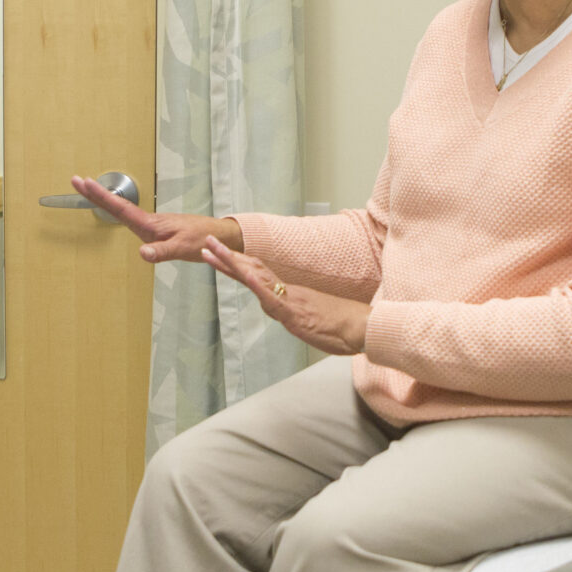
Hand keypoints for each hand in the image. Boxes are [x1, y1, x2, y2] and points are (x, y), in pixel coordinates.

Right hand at [69, 174, 242, 264]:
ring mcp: (149, 224)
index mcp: (149, 224)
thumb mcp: (181, 248)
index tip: (84, 183)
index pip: (120, 208)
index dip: (100, 197)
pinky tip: (111, 208)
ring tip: (86, 189)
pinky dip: (115, 209)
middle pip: (116, 205)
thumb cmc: (201, 240)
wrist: (215, 236)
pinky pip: (128, 216)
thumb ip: (162, 252)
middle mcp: (147, 221)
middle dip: (95, 193)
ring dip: (103, 199)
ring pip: (121, 209)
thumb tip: (142, 253)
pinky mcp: (154, 229)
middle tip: (76, 180)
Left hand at [200, 237, 368, 356]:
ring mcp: (291, 301)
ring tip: (213, 251)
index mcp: (290, 295)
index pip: (257, 277)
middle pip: (252, 271)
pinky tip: (244, 275)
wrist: (365, 328)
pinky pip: (274, 298)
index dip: (236, 265)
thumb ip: (295, 315)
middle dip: (226, 258)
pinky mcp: (296, 313)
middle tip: (205, 243)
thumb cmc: (344, 327)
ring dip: (233, 264)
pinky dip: (258, 286)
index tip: (217, 255)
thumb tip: (284, 314)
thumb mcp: (312, 321)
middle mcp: (287, 293)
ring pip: (257, 278)